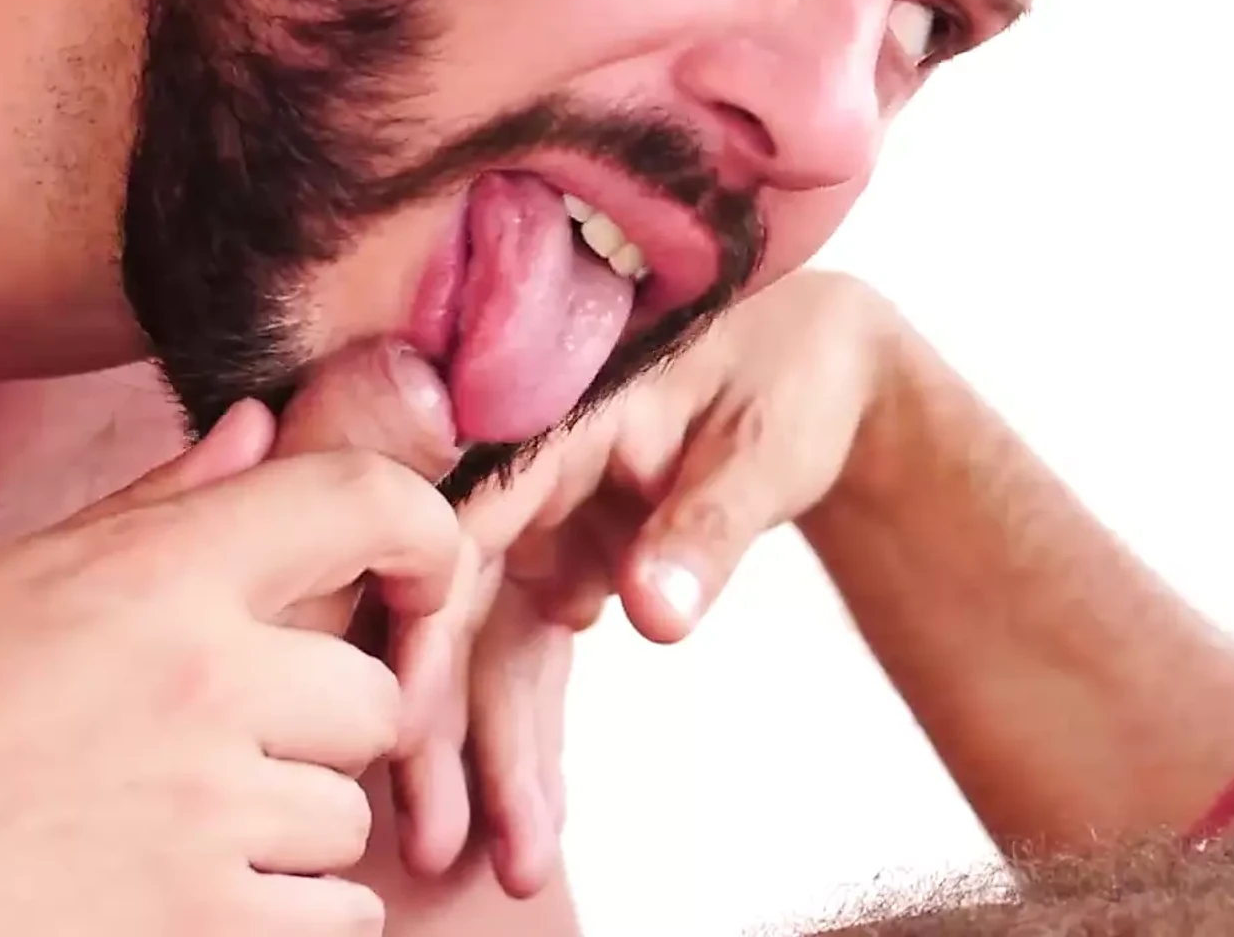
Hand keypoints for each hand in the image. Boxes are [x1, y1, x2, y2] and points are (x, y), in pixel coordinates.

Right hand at [0, 402, 463, 936]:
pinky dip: (297, 912)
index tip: (429, 581)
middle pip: (377, 695)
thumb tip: (264, 430)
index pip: (362, 506)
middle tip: (247, 747)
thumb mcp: (20, 576)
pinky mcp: (201, 924)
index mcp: (163, 577)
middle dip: (330, 728)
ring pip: (351, 813)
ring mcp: (208, 814)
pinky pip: (338, 913)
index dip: (428, 538)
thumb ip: (162, 505)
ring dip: (299, 829)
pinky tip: (221, 893)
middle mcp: (206, 685)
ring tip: (202, 826)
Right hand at [380, 269, 899, 892]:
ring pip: (485, 649)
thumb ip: (707, 526)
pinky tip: (529, 825)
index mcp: (556, 409)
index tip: (405, 721)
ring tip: (504, 864)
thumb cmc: (796, 378)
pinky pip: (525, 658)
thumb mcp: (766, 447)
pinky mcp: (554, 559)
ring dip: (486, 757)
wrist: (828, 370)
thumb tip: (654, 613)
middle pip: (456, 599)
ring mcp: (533, 517)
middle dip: (442, 726)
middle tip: (445, 839)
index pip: (463, 515)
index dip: (426, 619)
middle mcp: (522, 463)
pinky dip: (527, 738)